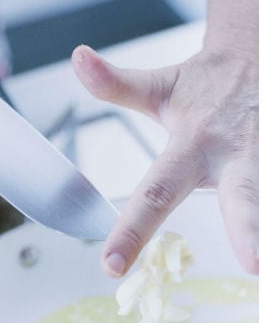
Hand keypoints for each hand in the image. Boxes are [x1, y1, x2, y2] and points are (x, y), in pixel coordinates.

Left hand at [72, 44, 258, 276]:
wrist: (261, 55)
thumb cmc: (204, 84)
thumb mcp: (158, 86)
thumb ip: (115, 84)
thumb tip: (78, 57)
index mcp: (193, 143)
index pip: (154, 195)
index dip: (131, 232)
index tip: (111, 266)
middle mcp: (233, 154)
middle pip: (240, 195)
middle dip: (247, 230)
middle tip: (252, 268)